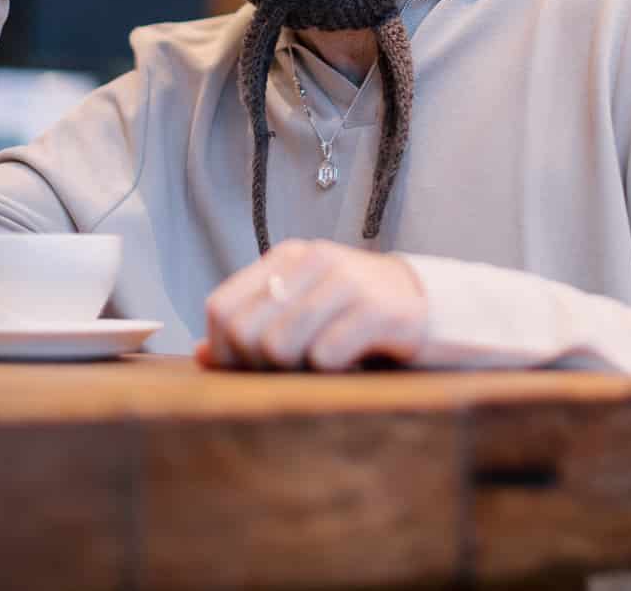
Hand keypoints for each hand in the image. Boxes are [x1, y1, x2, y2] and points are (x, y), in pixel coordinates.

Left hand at [196, 240, 428, 371]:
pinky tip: (349, 365)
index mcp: (284, 258)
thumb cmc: (353, 313)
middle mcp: (311, 259)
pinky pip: (325, 356)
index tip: (249, 368)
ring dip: (296, 371)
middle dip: (260, 367)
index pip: (221, 308)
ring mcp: (345, 281)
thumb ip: (253, 325)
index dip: (224, 350)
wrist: (428, 303)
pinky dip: (331, 373)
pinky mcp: (377, 309)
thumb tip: (202, 355)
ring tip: (320, 367)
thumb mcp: (301, 308)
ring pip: (280, 346)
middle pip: (246, 332)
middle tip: (291, 372)